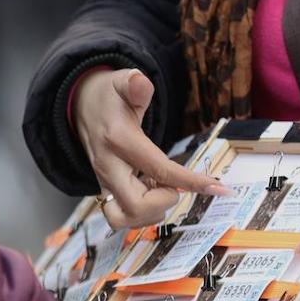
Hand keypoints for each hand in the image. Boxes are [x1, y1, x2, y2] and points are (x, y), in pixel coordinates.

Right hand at [73, 69, 228, 228]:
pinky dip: (142, 212)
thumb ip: (134, 83)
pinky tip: (148, 190)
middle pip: (136, 206)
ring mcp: (103, 184)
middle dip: (164, 201)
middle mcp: (108, 168)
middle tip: (173, 183)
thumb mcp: (120, 82)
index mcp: (119, 141)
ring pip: (126, 218)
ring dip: (152, 210)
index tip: (218, 188)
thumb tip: (140, 82)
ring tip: (159, 186)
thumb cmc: (109, 97)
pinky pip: (122, 217)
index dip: (190, 182)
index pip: (159, 169)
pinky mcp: (105, 193)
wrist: (81, 109)